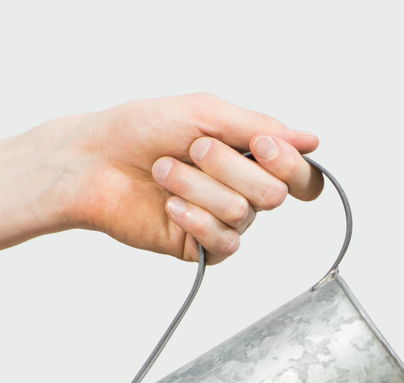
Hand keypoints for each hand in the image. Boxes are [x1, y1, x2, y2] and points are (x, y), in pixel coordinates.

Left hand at [0, 93, 322, 265]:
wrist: (91, 162)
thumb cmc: (139, 130)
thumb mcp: (204, 114)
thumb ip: (260, 127)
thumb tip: (311, 140)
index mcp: (250, 158)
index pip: (301, 177)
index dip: (291, 166)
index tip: (263, 146)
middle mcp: (242, 191)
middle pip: (273, 194)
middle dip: (229, 166)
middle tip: (192, 150)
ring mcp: (222, 221)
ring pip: (242, 213)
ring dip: (197, 185)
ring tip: (163, 172)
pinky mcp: (200, 248)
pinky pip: (223, 243)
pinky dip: (195, 218)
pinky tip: (169, 206)